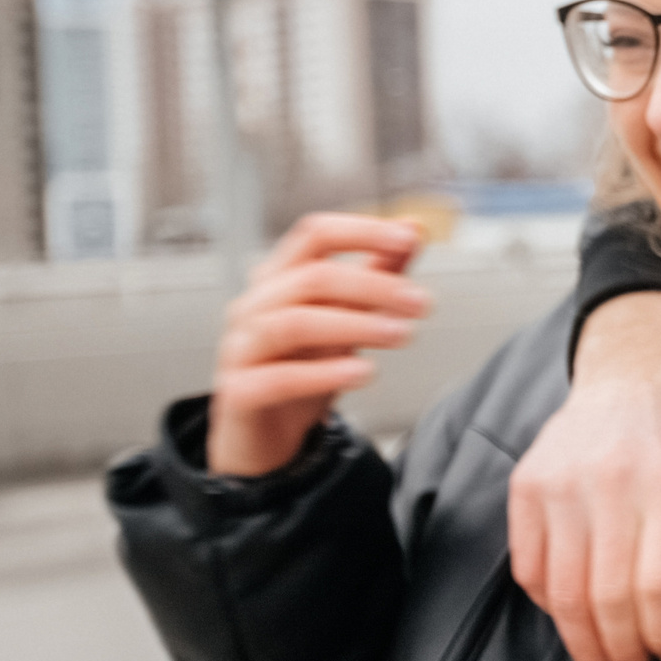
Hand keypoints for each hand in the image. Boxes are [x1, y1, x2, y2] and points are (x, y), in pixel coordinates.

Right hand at [205, 212, 429, 476]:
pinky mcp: (239, 392)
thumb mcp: (346, 315)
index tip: (409, 238)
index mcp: (279, 276)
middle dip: (373, 286)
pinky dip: (324, 374)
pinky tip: (364, 371)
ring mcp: (241, 347)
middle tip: (421, 303)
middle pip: (310, 278)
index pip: (315, 234)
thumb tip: (414, 228)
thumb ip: (377, 272)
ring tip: (401, 334)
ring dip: (354, 325)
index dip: (362, 231)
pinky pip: (277, 378)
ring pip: (292, 323)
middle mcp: (254, 305)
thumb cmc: (303, 365)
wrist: (264, 432)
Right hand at [508, 293, 660, 660]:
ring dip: (582, 643)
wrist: (633, 380)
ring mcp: (562, 484)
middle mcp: (612, 483)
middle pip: (608, 597)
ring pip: (563, 592)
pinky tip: (572, 621)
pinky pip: (529, 568)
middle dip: (623, 650)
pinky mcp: (527, 486)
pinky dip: (548, 606)